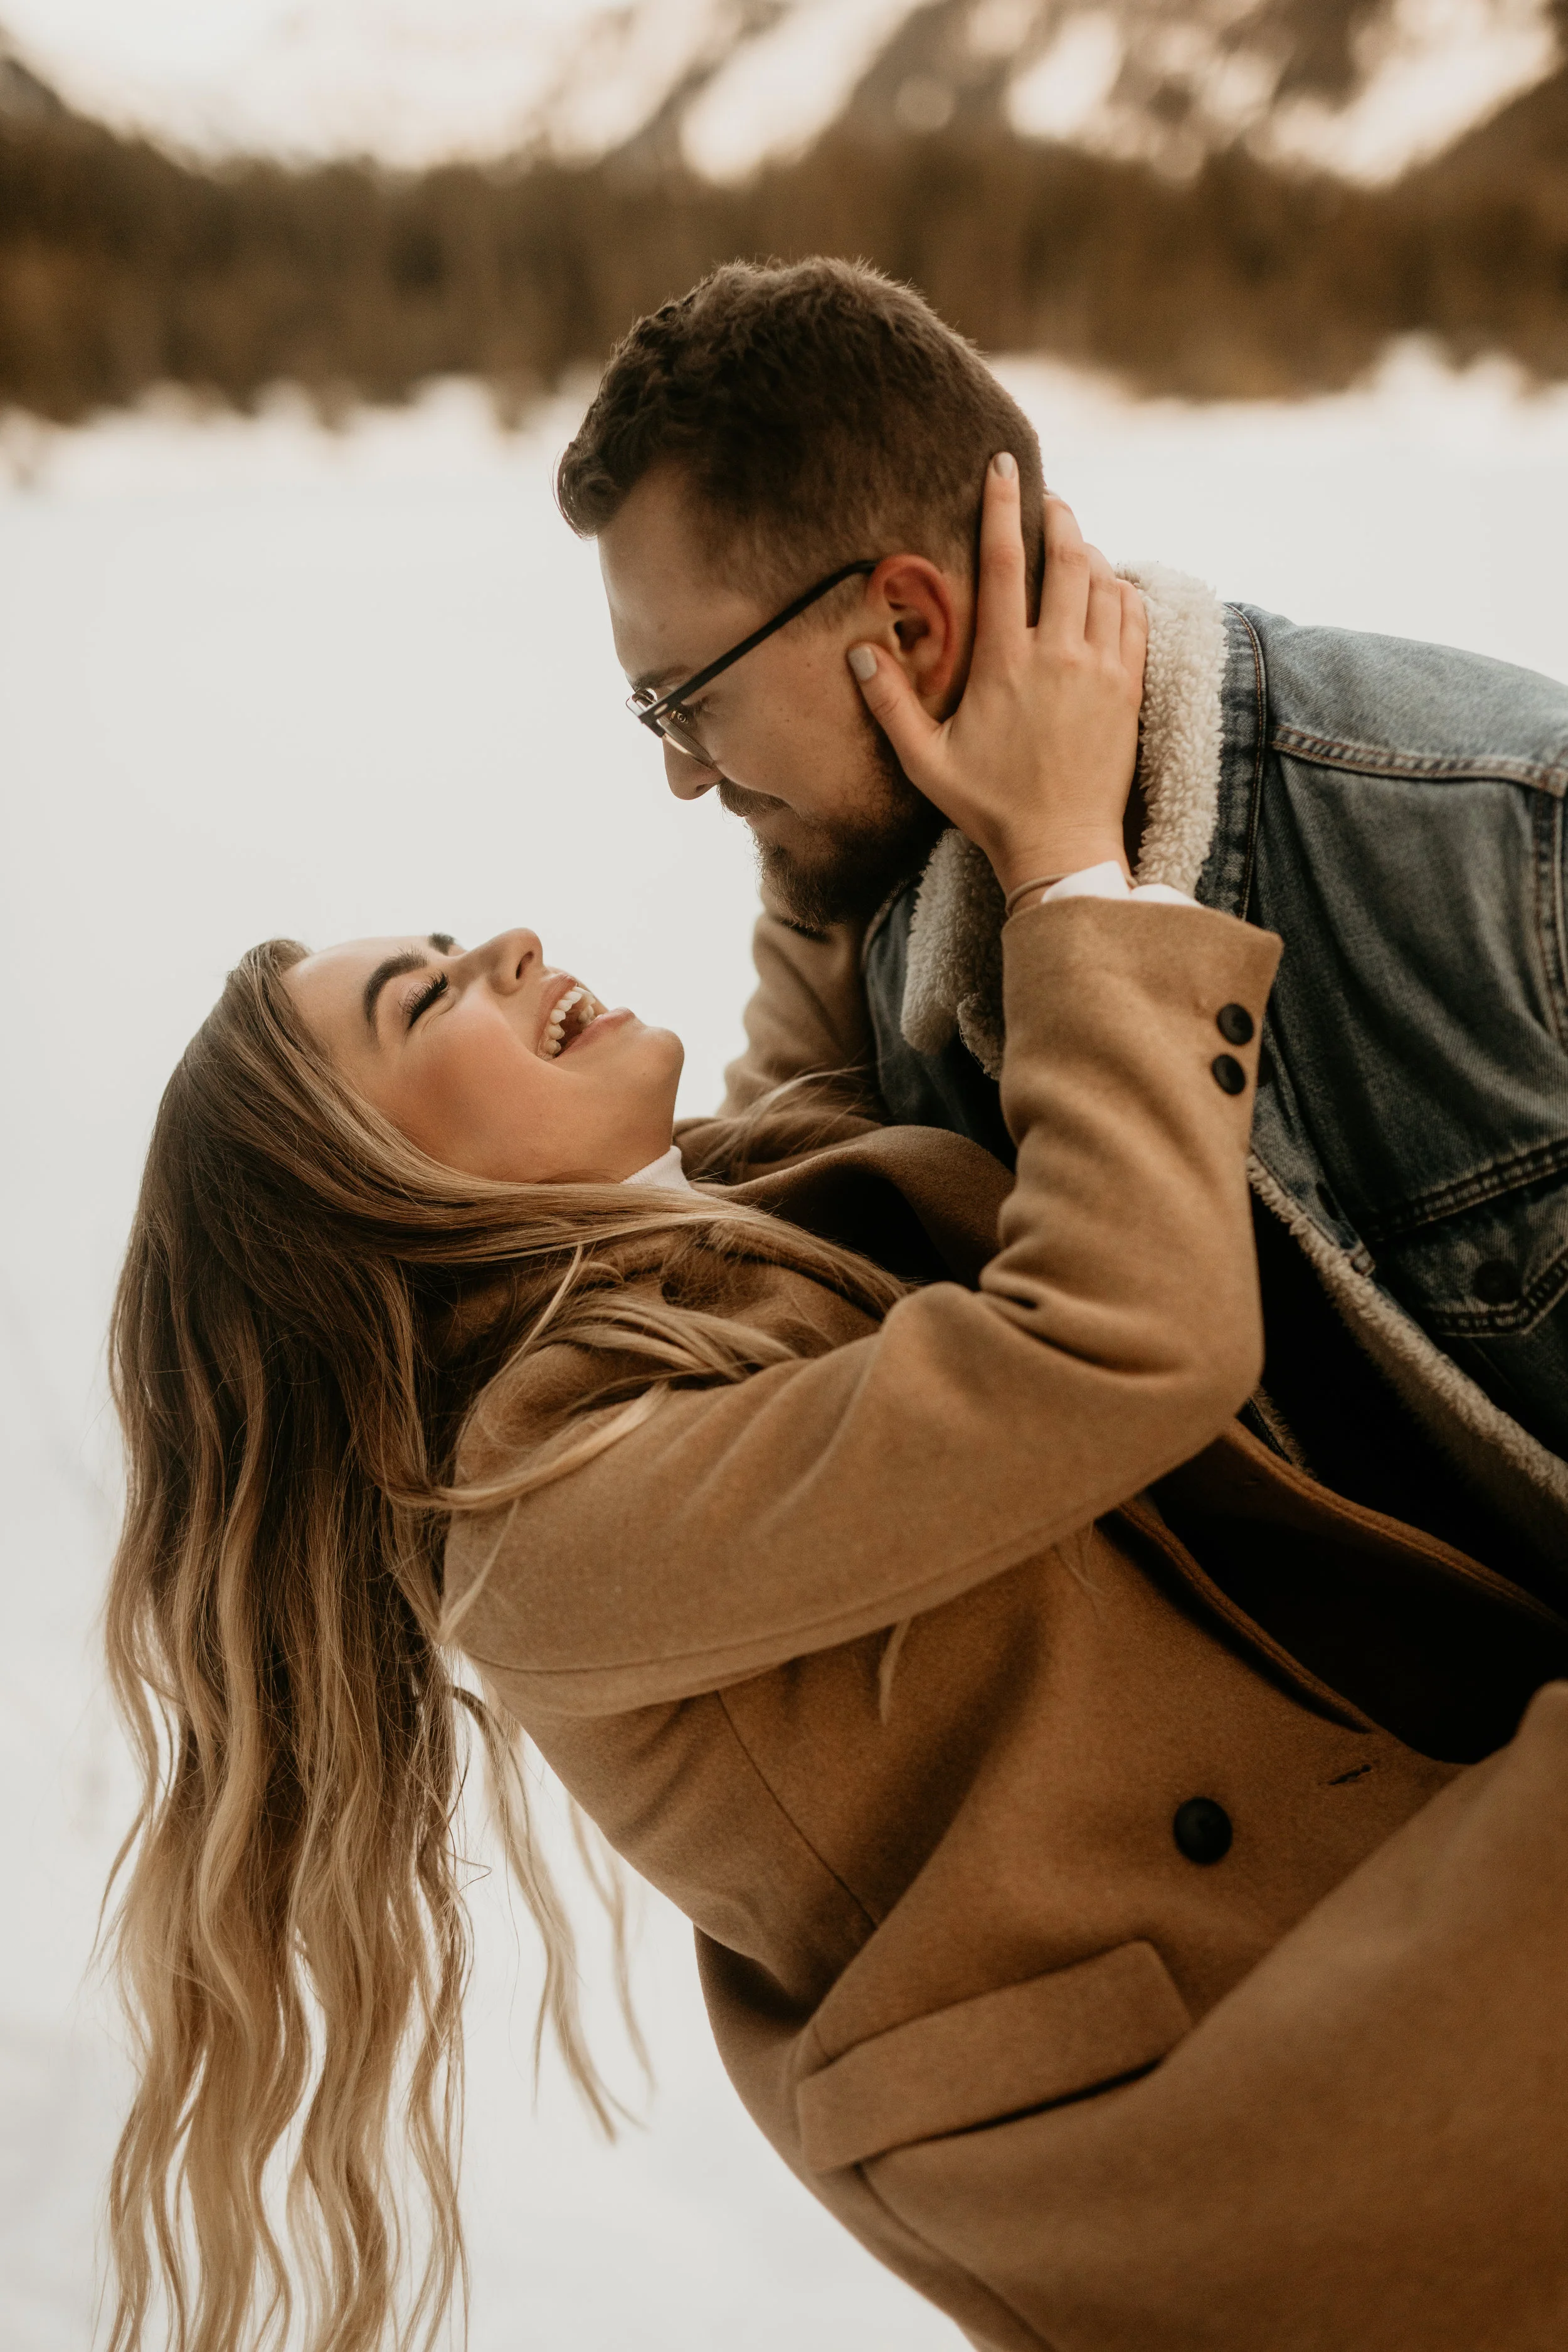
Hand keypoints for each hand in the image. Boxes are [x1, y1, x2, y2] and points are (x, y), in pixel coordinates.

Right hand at [846, 462, 1147, 899]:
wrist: (1060, 848)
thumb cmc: (988, 808)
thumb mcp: (925, 761)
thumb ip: (891, 705)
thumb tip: (858, 654)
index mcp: (1004, 664)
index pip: (1006, 564)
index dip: (1003, 508)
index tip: (1003, 468)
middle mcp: (1058, 655)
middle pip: (1068, 557)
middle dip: (1058, 516)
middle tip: (1047, 499)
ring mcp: (1101, 670)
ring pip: (1104, 580)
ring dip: (1090, 552)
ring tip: (1074, 545)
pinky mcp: (1129, 689)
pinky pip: (1133, 615)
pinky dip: (1121, 589)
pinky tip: (1107, 588)